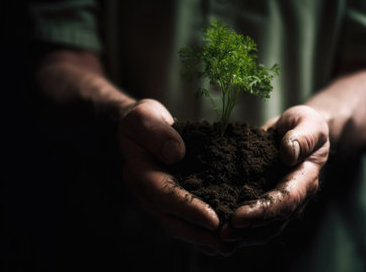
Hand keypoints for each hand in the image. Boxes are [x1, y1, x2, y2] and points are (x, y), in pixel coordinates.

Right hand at [118, 99, 229, 253]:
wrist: (137, 129)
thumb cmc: (142, 121)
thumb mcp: (144, 116)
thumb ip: (156, 132)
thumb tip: (175, 155)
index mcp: (139, 173)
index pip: (164, 195)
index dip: (189, 209)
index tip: (214, 220)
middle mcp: (146, 193)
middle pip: (171, 220)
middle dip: (199, 234)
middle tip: (227, 245)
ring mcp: (155, 201)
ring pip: (177, 226)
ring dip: (202, 239)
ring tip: (228, 248)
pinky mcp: (167, 201)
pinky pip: (182, 221)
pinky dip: (199, 233)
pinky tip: (217, 242)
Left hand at [221, 105, 329, 247]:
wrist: (301, 131)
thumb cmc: (307, 125)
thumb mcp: (309, 123)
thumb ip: (302, 137)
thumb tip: (288, 153)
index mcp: (305, 179)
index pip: (286, 201)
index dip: (263, 211)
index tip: (238, 217)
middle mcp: (294, 197)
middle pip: (272, 223)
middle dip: (247, 231)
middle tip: (221, 234)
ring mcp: (279, 201)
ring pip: (263, 228)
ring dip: (241, 235)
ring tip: (215, 237)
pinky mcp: (265, 199)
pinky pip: (254, 220)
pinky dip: (238, 228)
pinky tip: (216, 228)